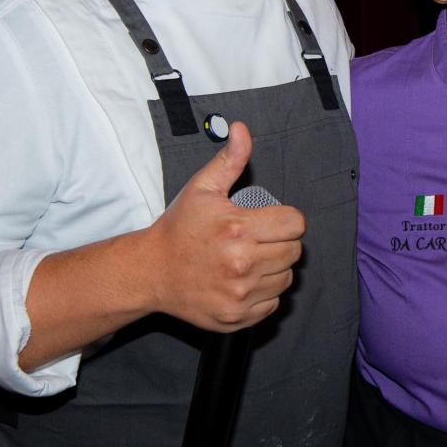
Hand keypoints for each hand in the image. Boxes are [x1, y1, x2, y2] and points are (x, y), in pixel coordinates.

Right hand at [140, 122, 304, 331]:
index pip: (295, 224)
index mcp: (239, 229)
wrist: (150, 272)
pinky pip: (273, 303)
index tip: (269, 221)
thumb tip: (242, 129)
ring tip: (250, 260)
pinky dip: (263, 294)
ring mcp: (240, 294)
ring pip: (286, 278)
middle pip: (295, 251)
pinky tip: (243, 281)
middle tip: (257, 240)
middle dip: (280, 242)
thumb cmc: (178, 229)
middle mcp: (242, 264)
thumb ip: (229, 160)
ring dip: (274, 268)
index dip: (285, 219)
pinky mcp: (237, 317)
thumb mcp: (201, 189)